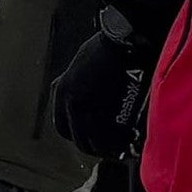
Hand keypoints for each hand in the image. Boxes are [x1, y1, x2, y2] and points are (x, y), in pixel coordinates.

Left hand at [51, 29, 148, 159]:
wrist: (125, 43)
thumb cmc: (110, 48)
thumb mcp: (83, 65)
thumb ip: (80, 85)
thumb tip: (90, 100)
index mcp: (61, 91)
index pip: (63, 127)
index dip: (79, 136)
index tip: (93, 138)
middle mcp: (67, 102)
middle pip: (76, 138)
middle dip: (94, 146)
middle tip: (111, 148)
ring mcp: (83, 108)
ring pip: (91, 143)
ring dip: (107, 149)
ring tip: (124, 148)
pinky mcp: (101, 112)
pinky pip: (107, 139)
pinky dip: (118, 144)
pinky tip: (131, 141)